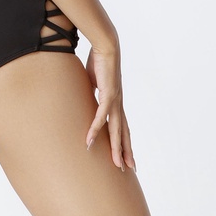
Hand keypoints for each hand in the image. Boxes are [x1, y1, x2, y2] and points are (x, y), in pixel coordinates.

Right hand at [85, 46, 135, 171]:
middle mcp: (118, 103)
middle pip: (124, 132)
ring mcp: (115, 100)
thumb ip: (92, 92)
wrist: (106, 46)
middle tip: (130, 169)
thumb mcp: (94, 82)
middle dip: (127, 151)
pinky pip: (100, 117)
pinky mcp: (108, 94)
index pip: (122, 126)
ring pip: (117, 130)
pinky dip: (96, 130)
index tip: (126, 156)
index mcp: (115, 101)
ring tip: (117, 165)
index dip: (124, 141)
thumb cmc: (100, 61)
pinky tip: (90, 141)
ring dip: (117, 148)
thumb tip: (86, 97)